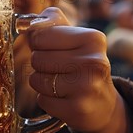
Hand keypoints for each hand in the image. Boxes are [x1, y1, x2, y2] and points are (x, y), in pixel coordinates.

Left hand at [27, 7, 132, 132]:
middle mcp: (93, 62)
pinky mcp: (78, 109)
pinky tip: (63, 99)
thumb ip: (53, 22)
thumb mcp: (76, 38)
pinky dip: (47, 100)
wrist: (104, 105)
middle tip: (59, 70)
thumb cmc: (82, 66)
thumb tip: (28, 22)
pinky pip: (42, 100)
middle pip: (36, 58)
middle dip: (41, 65)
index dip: (38, 44)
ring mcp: (86, 87)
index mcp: (92, 38)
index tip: (52, 50)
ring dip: (42, 83)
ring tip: (61, 84)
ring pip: (36, 80)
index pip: (39, 36)